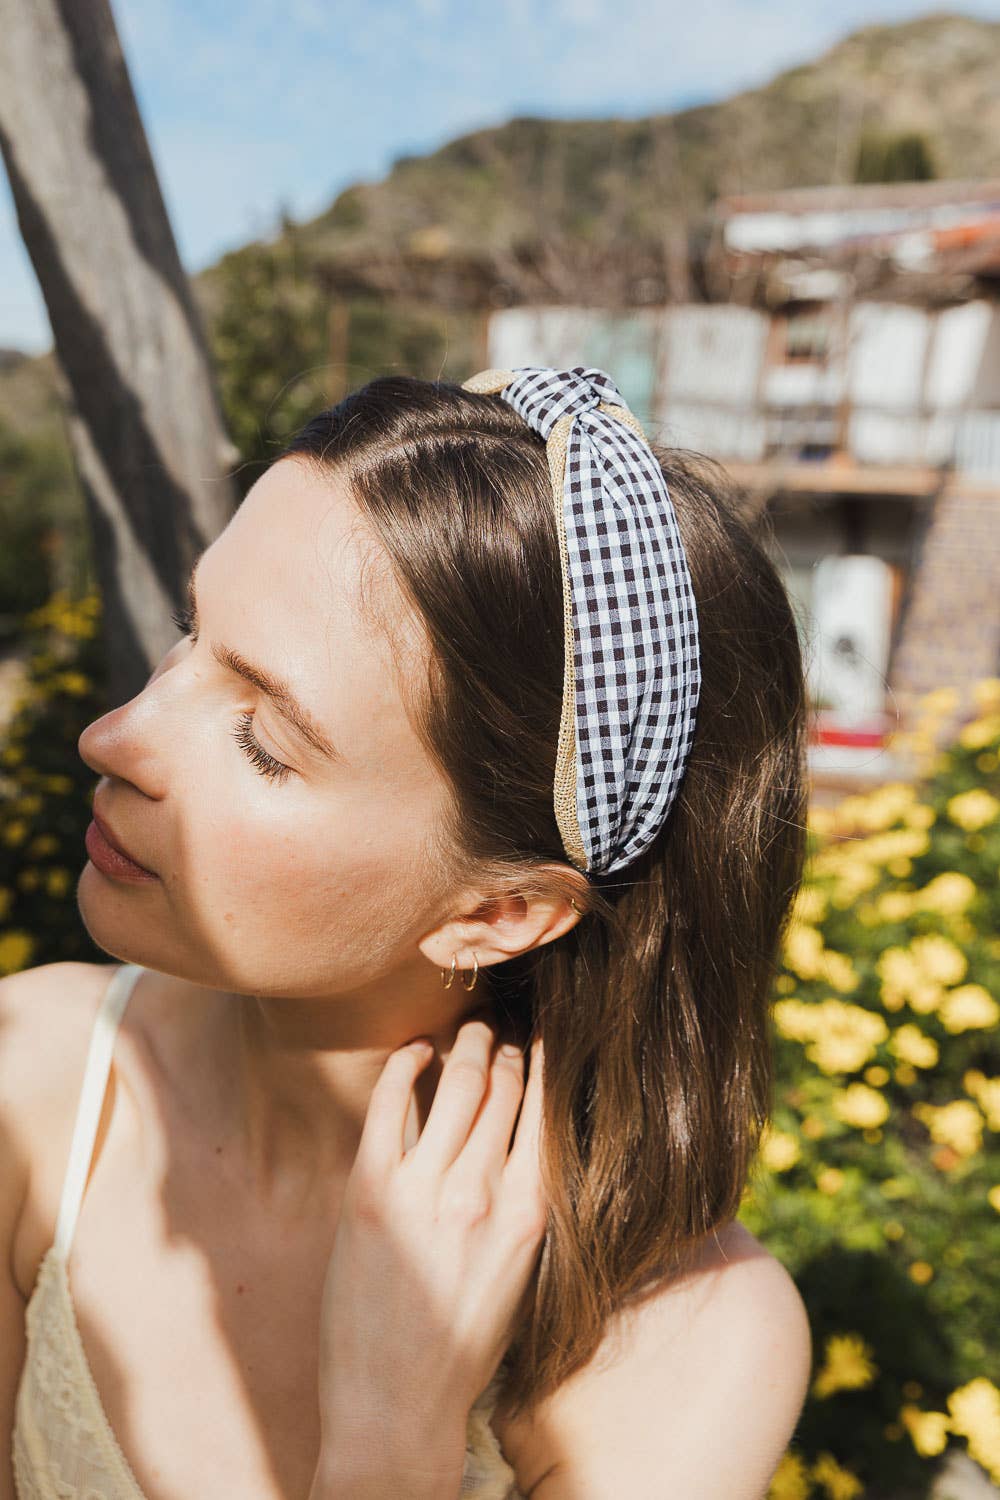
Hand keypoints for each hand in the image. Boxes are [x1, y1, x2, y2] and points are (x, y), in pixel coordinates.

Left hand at [313, 1024, 546, 1492]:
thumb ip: (522, 1204)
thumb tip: (526, 1139)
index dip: (544, 1060)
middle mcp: (481, 1192)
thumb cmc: (463, 1344)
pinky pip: (390, 1102)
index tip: (542, 1034)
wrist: (396, 1405)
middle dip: (503, 1044)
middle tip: (499, 1025)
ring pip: (456, 1084)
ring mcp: (424, 1189)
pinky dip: (404, 1064)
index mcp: (528, 1213)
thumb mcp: (518, 1272)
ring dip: (465, 1045)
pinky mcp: (370, 1191)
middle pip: (501, 1087)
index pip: (546, 1109)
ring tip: (466, 1029)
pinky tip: (414, 1049)